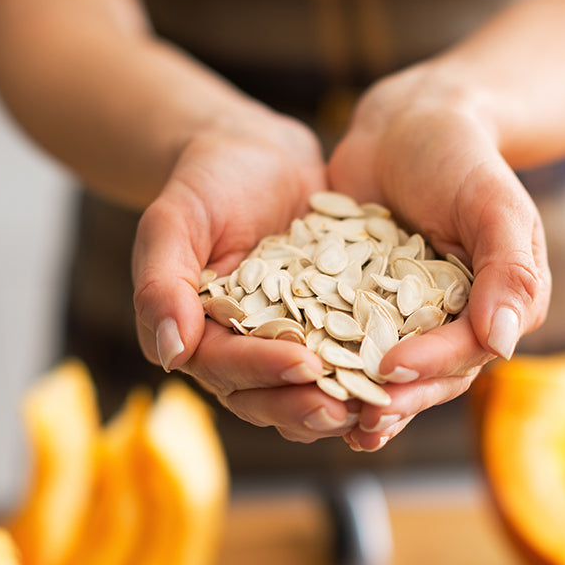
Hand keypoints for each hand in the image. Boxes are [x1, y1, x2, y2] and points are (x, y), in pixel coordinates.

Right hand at [132, 109, 360, 441]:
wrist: (258, 155)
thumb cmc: (205, 182)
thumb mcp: (173, 221)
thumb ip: (161, 285)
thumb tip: (169, 355)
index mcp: (198, 335)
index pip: (226, 367)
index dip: (264, 370)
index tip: (303, 365)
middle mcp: (241, 349)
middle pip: (268, 395)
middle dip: (305, 406)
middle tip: (345, 410)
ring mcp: (288, 342)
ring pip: (308, 391)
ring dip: (340, 404)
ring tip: (376, 408)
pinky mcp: (329, 327)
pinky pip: (347, 359)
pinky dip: (369, 372)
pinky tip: (402, 370)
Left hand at [328, 65, 551, 450]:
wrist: (404, 125)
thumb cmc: (460, 155)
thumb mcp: (493, 202)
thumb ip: (509, 269)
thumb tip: (505, 343)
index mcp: (496, 306)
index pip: (466, 351)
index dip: (432, 366)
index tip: (392, 368)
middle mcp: (453, 321)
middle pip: (427, 376)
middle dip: (395, 399)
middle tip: (360, 422)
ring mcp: (403, 317)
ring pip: (385, 370)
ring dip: (359, 397)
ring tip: (328, 420)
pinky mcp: (358, 305)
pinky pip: (345, 341)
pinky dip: (325, 364)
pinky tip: (295, 380)